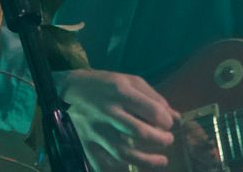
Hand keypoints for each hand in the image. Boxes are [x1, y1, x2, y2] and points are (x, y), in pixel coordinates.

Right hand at [60, 69, 178, 169]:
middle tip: (167, 140)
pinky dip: (119, 167)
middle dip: (161, 140)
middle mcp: (109, 112)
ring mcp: (97, 130)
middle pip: (141, 133)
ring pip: (126, 153)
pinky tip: (130, 164)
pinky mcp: (86, 143)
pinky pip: (104, 163)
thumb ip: (153, 97)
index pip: (153, 112)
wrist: (67, 90)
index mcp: (120, 92)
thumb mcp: (128, 81)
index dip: (166, 121)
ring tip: (162, 161)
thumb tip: (175, 116)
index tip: (167, 124)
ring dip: (148, 161)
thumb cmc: (103, 84)